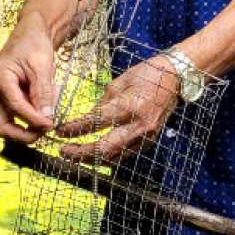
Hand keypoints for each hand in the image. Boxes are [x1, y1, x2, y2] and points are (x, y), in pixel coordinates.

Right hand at [0, 22, 56, 144]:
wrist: (31, 33)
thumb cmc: (34, 44)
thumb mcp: (42, 65)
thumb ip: (43, 92)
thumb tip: (46, 119)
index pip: (15, 108)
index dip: (34, 120)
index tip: (52, 124)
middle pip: (3, 127)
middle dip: (25, 134)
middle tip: (47, 129)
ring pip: (11, 124)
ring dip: (32, 122)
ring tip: (51, 103)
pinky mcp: (7, 99)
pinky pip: (18, 116)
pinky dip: (33, 115)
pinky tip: (47, 100)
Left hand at [55, 56, 179, 163]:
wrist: (175, 79)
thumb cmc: (146, 75)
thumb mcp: (119, 83)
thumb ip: (102, 104)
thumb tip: (86, 119)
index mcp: (129, 107)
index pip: (96, 123)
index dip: (75, 129)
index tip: (59, 130)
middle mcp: (138, 126)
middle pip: (104, 149)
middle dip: (81, 153)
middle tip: (63, 151)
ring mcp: (146, 137)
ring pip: (114, 157)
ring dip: (92, 159)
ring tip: (75, 155)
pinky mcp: (149, 142)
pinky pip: (124, 155)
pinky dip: (108, 157)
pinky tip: (95, 155)